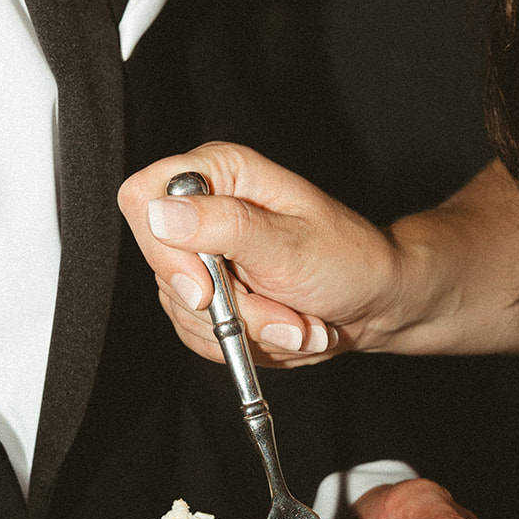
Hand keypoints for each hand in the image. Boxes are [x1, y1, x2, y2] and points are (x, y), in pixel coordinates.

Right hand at [118, 143, 397, 366]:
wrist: (376, 300)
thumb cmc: (348, 260)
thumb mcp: (289, 244)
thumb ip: (224, 226)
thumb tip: (160, 212)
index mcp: (219, 174)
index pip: (142, 200)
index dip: (165, 251)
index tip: (206, 290)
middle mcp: (203, 211)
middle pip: (166, 270)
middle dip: (230, 309)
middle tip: (285, 315)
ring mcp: (202, 257)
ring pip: (184, 311)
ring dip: (247, 331)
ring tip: (296, 322)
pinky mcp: (209, 296)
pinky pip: (199, 334)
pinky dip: (246, 345)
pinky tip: (283, 329)